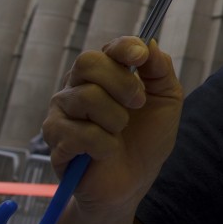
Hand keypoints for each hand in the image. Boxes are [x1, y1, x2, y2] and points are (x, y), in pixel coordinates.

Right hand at [43, 37, 182, 219]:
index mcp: (106, 73)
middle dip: (122, 83)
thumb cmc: (147, 137)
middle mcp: (79, 85)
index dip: (125, 48)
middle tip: (138, 104)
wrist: (133, 181)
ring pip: (86, 96)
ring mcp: (62, 111)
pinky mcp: (55, 139)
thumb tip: (150, 43)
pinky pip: (80, 132)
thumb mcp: (167, 100)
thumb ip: (160, 69)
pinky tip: (106, 152)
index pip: (109, 48)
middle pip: (88, 62)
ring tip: (119, 132)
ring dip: (116, 119)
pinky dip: (104, 145)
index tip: (141, 57)